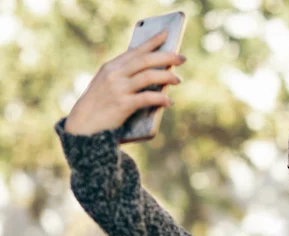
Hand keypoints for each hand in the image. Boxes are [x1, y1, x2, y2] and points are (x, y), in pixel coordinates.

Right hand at [64, 30, 185, 134]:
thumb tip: (150, 72)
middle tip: (182, 58)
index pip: (135, 51)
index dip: (152, 42)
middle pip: (145, 60)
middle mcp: (114, 74)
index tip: (166, 34)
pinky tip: (169, 101)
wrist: (83, 126)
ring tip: (178, 80)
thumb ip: (123, 75)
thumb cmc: (99, 105)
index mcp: (111, 67)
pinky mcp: (123, 104)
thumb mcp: (106, 84)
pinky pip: (147, 98)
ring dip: (167, 77)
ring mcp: (118, 88)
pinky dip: (161, 99)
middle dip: (166, 57)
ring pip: (149, 76)